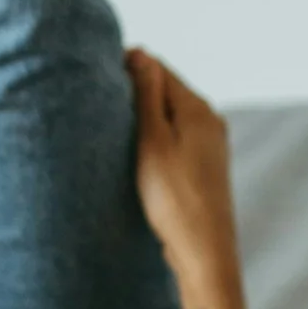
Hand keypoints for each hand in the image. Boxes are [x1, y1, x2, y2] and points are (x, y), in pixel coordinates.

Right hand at [126, 46, 257, 308]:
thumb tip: (141, 54)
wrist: (204, 254)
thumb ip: (146, 97)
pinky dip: (154, 141)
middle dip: (134, 96)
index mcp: (198, 109)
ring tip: (116, 136)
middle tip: (102, 113)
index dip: (126, 71)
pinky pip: (175, 140)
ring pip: (169, 118)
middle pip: (165, 92)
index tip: (97, 85)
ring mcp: (210, 146)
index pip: (158, 69)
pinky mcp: (204, 168)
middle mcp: (210, 122)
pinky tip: (137, 158)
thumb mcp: (152, 142)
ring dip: (143, 121)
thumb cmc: (174, 200)